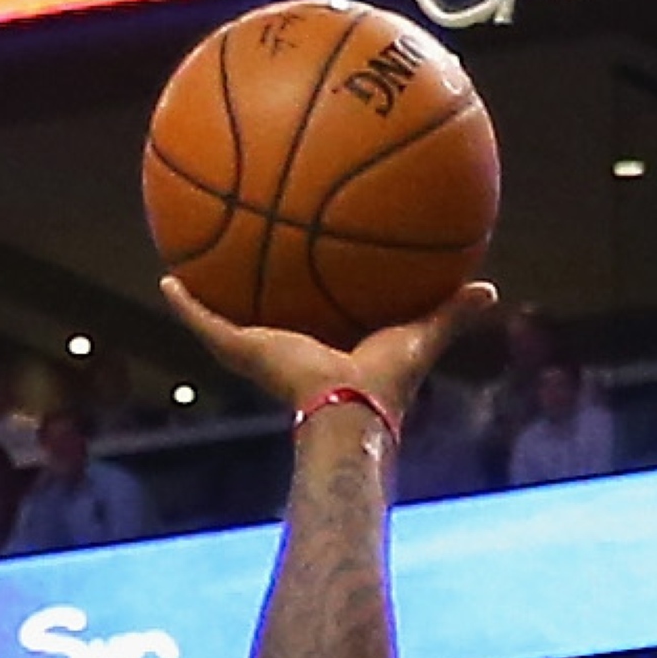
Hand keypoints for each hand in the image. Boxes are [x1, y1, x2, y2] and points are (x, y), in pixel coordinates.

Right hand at [160, 275, 498, 426]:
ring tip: (187, 262)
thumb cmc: (387, 380)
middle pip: (267, 312)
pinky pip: (204, 322)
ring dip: (205, 296)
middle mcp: (290, 348)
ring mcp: (259, 352)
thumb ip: (452, 311)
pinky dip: (184, 304)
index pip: (317, 312)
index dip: (311, 288)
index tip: (306, 261)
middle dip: (254, 285)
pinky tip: (166, 278)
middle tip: (243, 250)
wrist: (349, 407)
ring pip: (225, 320)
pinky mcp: (240, 352)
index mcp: (329, 345)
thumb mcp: (423, 330)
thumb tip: (490, 288)